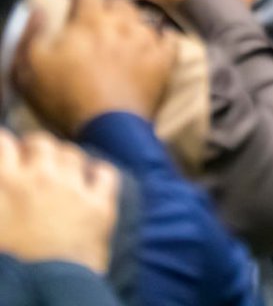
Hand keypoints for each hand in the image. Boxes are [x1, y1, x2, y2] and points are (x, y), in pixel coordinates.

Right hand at [0, 130, 118, 273]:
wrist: (41, 299)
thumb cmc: (7, 267)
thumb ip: (1, 193)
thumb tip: (6, 182)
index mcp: (6, 183)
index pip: (4, 141)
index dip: (5, 146)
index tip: (8, 155)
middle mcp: (40, 176)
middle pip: (40, 142)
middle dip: (34, 150)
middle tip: (31, 165)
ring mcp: (73, 188)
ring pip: (70, 154)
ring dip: (63, 161)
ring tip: (59, 175)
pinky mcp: (100, 206)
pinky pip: (105, 173)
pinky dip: (98, 174)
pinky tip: (91, 182)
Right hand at [14, 0, 176, 134]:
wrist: (106, 129)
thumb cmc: (64, 98)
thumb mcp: (30, 67)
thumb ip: (32, 34)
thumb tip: (40, 11)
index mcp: (89, 20)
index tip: (75, 8)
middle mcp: (121, 22)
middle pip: (117, 0)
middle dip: (108, 8)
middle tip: (99, 25)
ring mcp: (146, 39)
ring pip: (143, 16)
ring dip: (132, 23)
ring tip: (124, 37)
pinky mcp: (164, 59)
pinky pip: (168, 39)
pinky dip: (162, 40)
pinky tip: (155, 47)